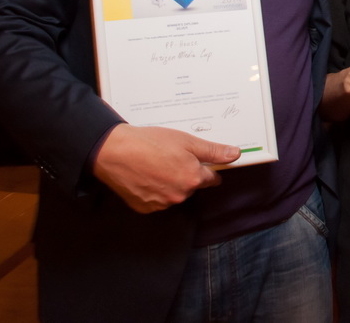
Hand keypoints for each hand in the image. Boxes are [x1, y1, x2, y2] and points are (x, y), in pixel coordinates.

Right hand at [93, 124, 240, 213]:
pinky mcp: (145, 208)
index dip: (206, 167)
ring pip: (175, 193)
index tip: (200, 160)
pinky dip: (155, 190)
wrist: (114, 152)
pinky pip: (158, 200)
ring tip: (156, 163)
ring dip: (171, 182)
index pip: (212, 178)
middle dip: (187, 173)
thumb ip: (213, 151)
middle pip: (192, 185)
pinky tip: (147, 174)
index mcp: (192, 179)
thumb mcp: (187, 141)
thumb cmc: (150, 143)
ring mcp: (161, 204)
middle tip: (172, 156)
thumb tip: (235, 154)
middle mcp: (179, 196)